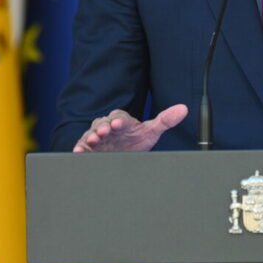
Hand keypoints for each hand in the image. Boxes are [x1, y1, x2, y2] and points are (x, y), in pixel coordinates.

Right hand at [72, 104, 187, 152]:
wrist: (125, 154)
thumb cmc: (137, 140)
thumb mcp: (152, 131)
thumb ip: (166, 120)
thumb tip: (183, 109)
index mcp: (122, 120)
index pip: (119, 117)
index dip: (118, 120)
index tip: (118, 125)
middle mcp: (108, 126)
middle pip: (102, 123)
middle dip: (102, 128)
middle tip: (103, 132)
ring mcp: (98, 138)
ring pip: (91, 134)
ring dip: (90, 137)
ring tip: (91, 141)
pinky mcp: (90, 148)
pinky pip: (83, 146)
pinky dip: (80, 148)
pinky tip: (78, 152)